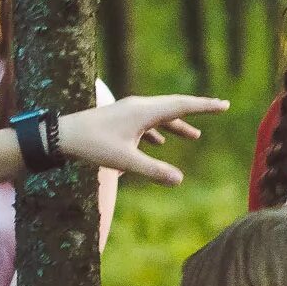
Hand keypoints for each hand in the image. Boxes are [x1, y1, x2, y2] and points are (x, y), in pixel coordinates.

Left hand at [55, 94, 227, 185]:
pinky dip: (158, 131)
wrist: (62, 136)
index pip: (182, 106)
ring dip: (177, 125)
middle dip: (197, 110)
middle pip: (174, 106)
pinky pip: (146, 123)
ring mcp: (128, 112)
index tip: (224, 105)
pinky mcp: (119, 120)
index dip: (205, 106)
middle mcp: (139, 107)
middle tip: (219, 108)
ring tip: (194, 137)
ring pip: (160, 115)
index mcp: (144, 112)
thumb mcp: (125, 161)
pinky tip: (159, 143)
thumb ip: (153, 170)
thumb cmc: (92, 146)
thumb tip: (180, 180)